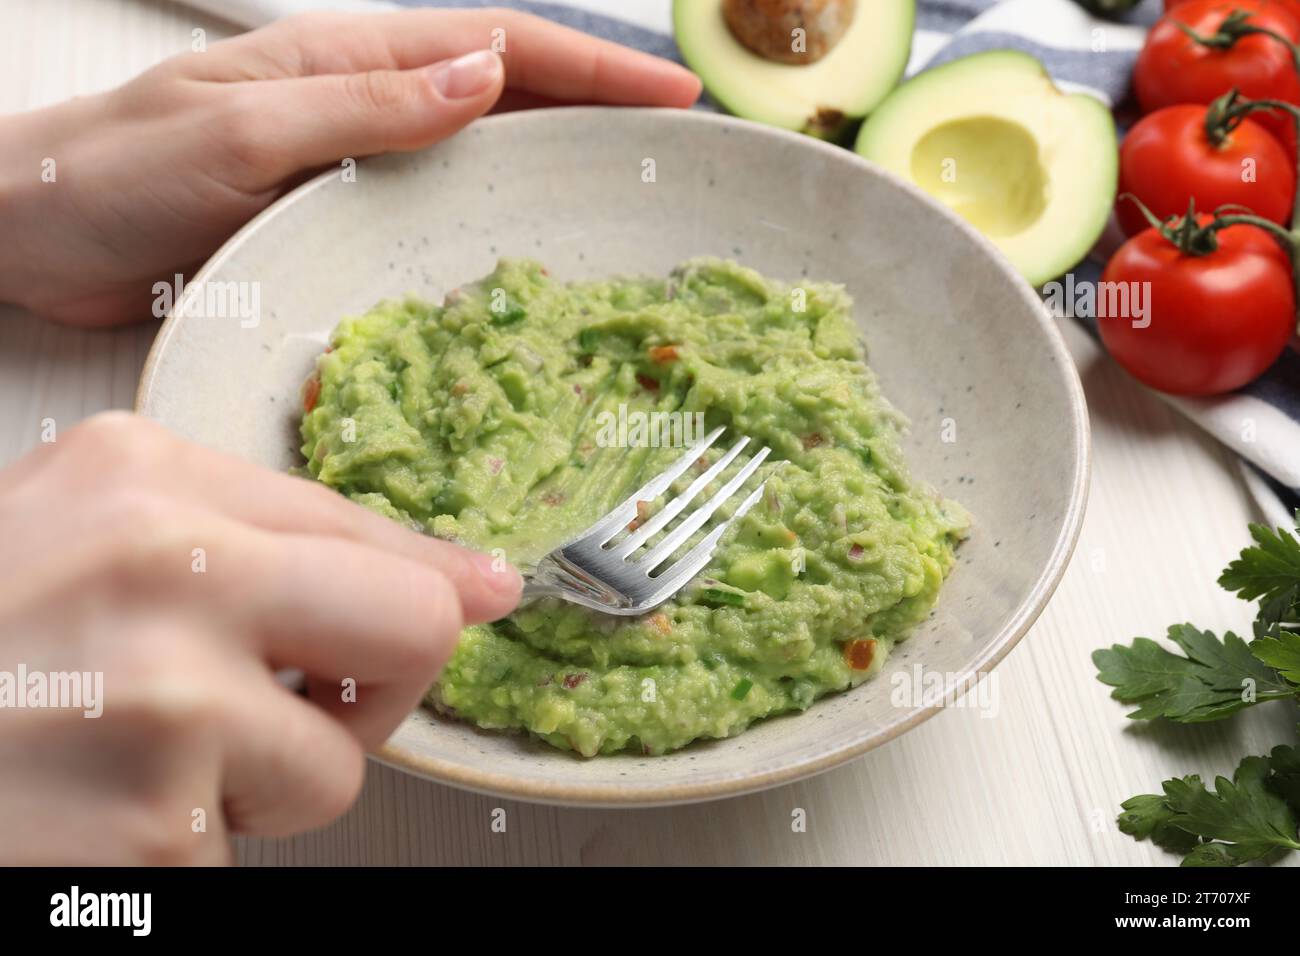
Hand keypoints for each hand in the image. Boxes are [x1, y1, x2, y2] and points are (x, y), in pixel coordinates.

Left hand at [0, 9, 700, 326]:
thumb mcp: (243, 128)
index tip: (670, 92)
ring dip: (549, 171)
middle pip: (504, 97)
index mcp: (350, 61)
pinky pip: (431, 220)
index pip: (498, 48)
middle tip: (669, 152)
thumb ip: (364, 105)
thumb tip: (485, 74)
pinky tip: (515, 259)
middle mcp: (363, 108)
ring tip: (621, 203)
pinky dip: (485, 229)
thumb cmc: (114, 168)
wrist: (29, 230)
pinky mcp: (331, 225)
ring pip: (475, 160)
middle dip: (593, 112)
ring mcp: (351, 168)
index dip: (591, 67)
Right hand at [0, 412, 520, 863]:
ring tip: (138, 761)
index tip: (481, 597)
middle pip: (414, 628)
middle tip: (308, 701)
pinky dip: (188, 849)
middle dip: (381, 681)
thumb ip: (260, 533)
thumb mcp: (86, 528)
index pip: (372, 531)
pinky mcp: (148, 834)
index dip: (436, 582)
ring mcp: (159, 704)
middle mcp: (163, 570)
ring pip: (335, 771)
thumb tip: (468, 580)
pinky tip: (96, 809)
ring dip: (259, 787)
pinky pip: (244, 852)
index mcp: (145, 478)